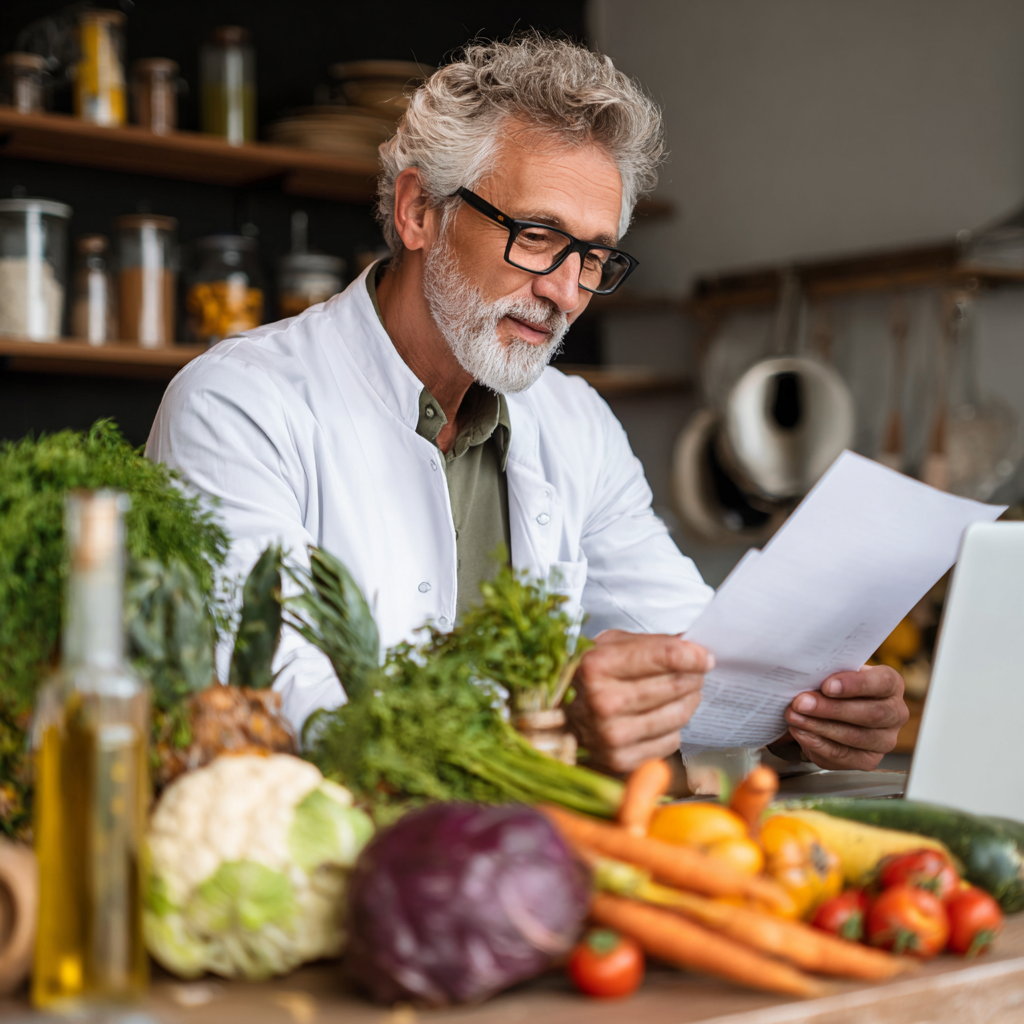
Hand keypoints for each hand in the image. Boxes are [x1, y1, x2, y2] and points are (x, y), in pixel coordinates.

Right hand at [564, 630, 711, 774]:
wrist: (557, 715)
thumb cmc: (589, 675)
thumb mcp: (610, 645)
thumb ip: (652, 645)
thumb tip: (698, 655)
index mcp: (596, 665)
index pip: (666, 657)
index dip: (693, 656)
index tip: (704, 657)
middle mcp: (602, 702)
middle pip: (676, 686)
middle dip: (693, 676)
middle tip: (694, 673)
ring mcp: (610, 735)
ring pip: (678, 715)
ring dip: (689, 702)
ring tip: (683, 693)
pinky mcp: (619, 760)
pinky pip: (669, 743)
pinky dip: (672, 729)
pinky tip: (660, 718)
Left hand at [782, 664, 908, 769]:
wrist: (832, 709)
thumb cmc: (835, 686)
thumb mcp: (834, 672)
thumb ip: (827, 672)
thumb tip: (805, 675)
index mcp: (890, 684)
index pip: (882, 682)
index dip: (855, 684)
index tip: (827, 685)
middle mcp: (895, 713)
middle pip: (870, 714)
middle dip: (831, 709)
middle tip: (801, 703)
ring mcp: (884, 740)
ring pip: (855, 737)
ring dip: (819, 727)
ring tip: (794, 717)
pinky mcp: (868, 760)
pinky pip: (843, 756)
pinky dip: (817, 744)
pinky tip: (800, 732)